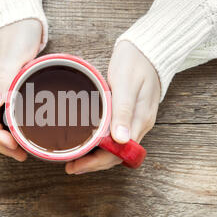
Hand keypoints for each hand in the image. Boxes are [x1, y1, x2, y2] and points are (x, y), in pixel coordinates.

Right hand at [0, 19, 42, 161]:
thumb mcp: (12, 53)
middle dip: (2, 144)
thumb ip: (2, 76)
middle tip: (21, 155)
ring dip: (8, 138)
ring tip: (23, 150)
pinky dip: (15, 125)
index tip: (13, 146)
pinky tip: (25, 130)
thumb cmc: (16, 32)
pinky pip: (8, 111)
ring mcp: (0, 89)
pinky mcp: (11, 86)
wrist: (19, 17)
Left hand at [65, 41, 159, 173]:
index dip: (97, 163)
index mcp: (139, 121)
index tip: (77, 167)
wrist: (146, 49)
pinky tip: (88, 142)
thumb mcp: (126, 84)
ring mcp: (133, 121)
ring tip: (75, 159)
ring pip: (114, 148)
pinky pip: (114, 137)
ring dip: (95, 156)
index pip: (119, 153)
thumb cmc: (135, 63)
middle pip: (116, 154)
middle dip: (93, 164)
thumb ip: (123, 111)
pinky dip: (100, 143)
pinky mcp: (128, 115)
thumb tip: (120, 139)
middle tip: (70, 166)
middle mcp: (137, 125)